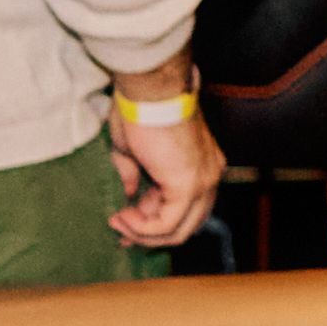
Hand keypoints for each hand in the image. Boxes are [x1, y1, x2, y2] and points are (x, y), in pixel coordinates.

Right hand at [102, 66, 223, 247]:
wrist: (149, 92)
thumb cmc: (139, 111)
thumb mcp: (132, 150)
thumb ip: (134, 175)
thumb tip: (128, 197)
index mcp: (202, 165)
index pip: (185, 207)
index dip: (153, 221)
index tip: (124, 223)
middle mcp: (210, 175)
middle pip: (186, 223)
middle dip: (150, 233)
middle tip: (120, 230)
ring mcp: (204, 182)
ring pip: (180, 230)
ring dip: (143, 233)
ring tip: (116, 220)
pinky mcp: (189, 186)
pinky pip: (168, 225)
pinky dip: (143, 228)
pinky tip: (122, 217)